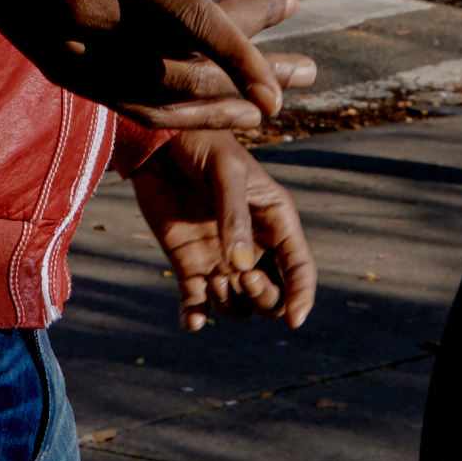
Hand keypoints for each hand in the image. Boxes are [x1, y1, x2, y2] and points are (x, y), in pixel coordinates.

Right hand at [0, 0, 320, 130]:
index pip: (190, 22)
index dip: (241, 58)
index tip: (281, 86)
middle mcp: (91, 17)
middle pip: (182, 67)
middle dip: (246, 79)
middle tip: (301, 78)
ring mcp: (71, 52)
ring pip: (156, 99)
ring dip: (218, 108)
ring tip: (268, 105)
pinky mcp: (61, 70)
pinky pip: (127, 106)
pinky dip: (176, 116)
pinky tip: (213, 111)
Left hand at [130, 130, 315, 331]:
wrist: (159, 140)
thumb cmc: (203, 144)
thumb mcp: (226, 173)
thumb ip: (235, 216)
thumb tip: (241, 267)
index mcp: (275, 221)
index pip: (299, 267)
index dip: (302, 296)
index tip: (294, 320)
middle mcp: (252, 245)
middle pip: (273, 295)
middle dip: (264, 297)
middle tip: (243, 277)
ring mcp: (220, 258)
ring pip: (238, 305)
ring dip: (230, 305)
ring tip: (213, 281)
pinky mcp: (189, 263)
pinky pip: (196, 302)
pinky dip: (195, 316)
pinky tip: (190, 320)